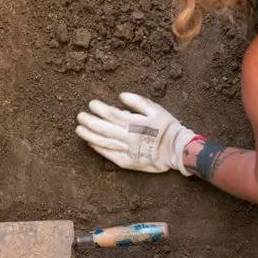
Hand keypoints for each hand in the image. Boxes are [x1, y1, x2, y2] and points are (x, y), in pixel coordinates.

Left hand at [75, 92, 196, 175]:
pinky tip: (90, 144)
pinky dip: (99, 149)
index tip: (91, 104)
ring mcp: (127, 151)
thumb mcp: (156, 109)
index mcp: (135, 123)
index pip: (112, 114)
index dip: (100, 109)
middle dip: (90, 121)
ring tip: (79, 130)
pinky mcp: (128, 162)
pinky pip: (110, 155)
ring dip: (90, 135)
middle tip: (79, 116)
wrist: (178, 150)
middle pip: (104, 128)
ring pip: (104, 142)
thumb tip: (121, 96)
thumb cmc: (167, 127)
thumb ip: (138, 101)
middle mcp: (128, 137)